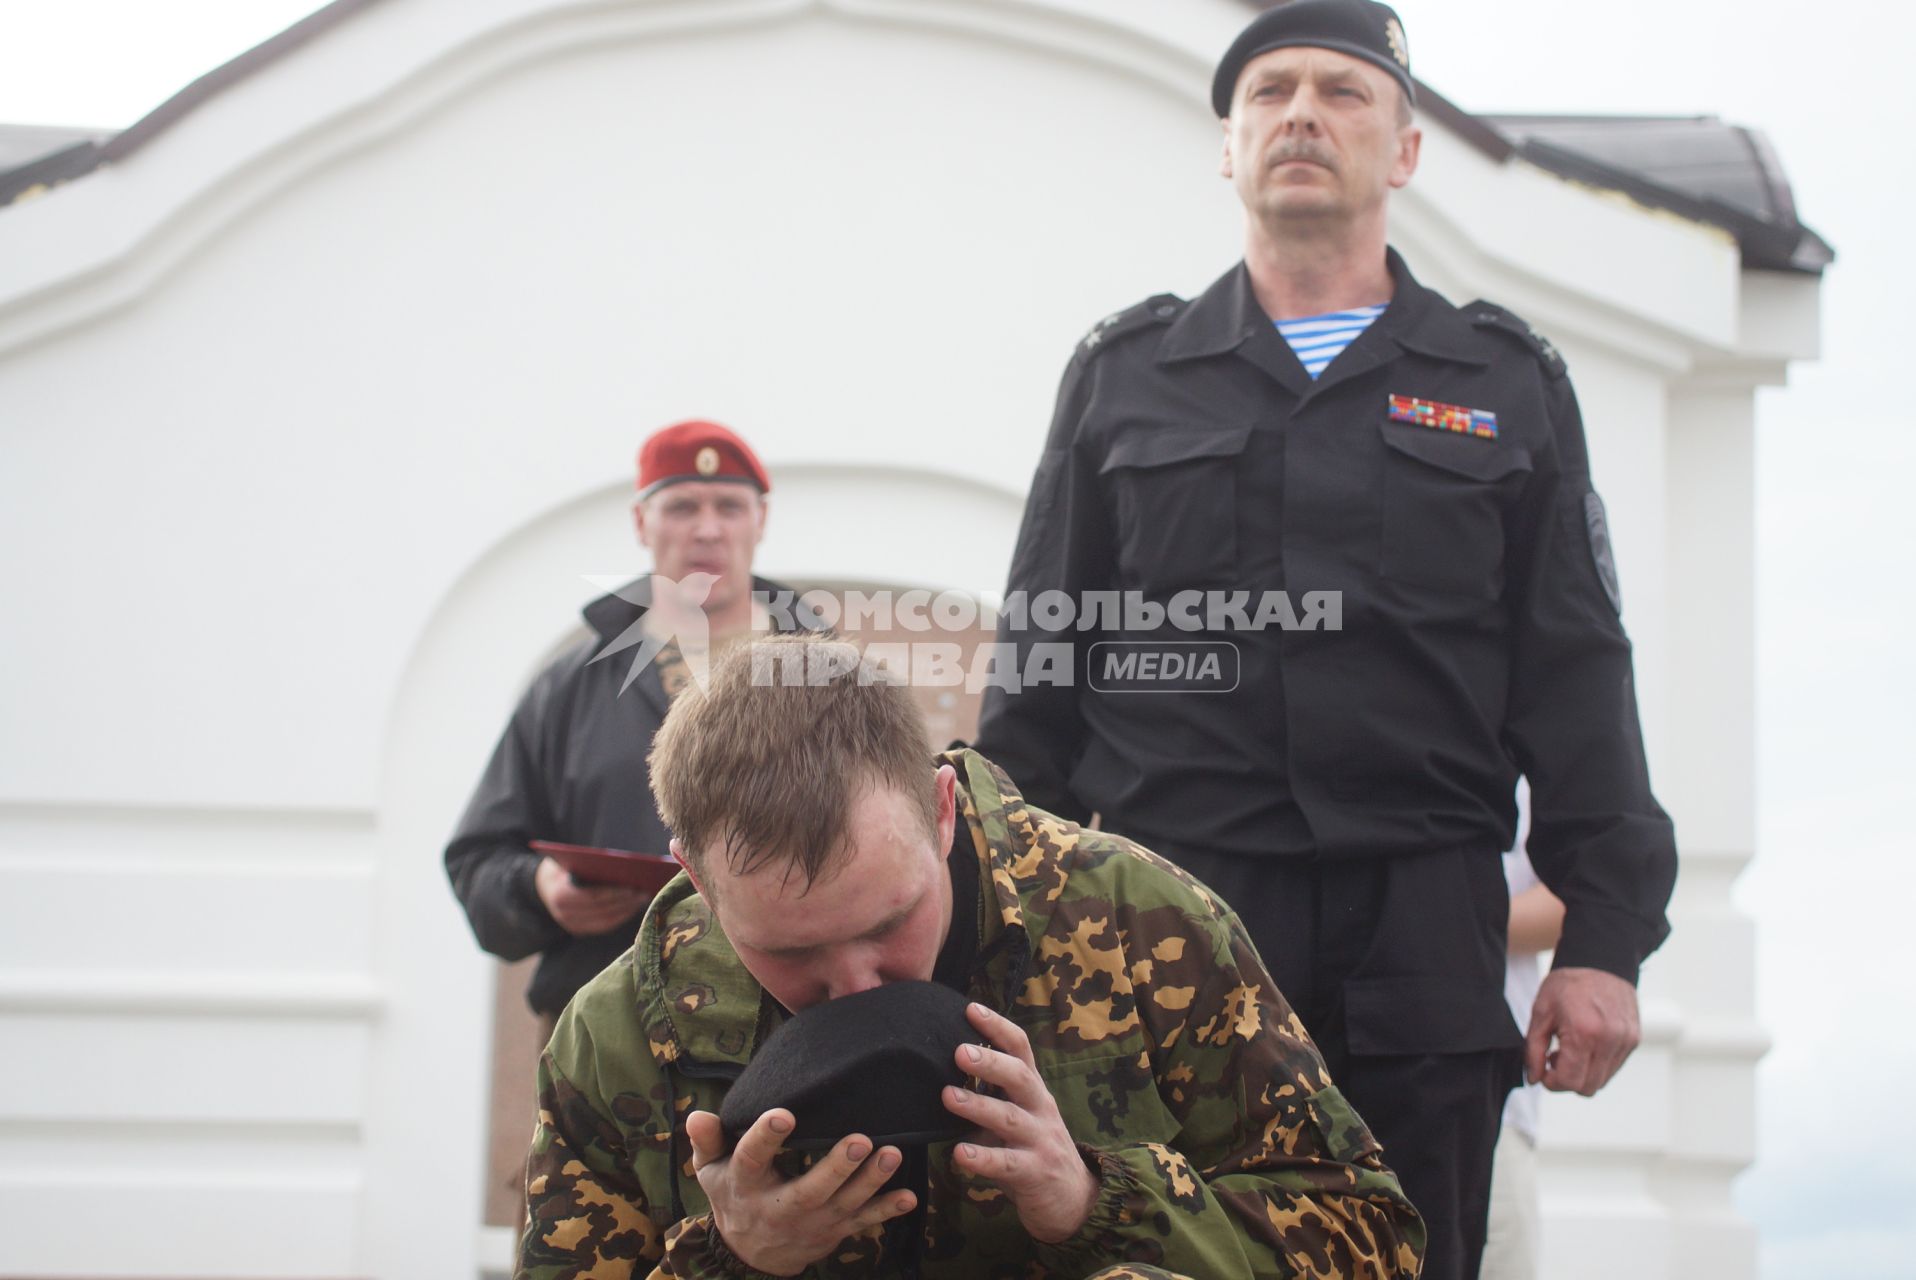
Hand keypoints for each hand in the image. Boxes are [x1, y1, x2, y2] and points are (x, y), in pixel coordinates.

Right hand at [533, 856, 648, 935]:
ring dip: (626, 911)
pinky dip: (620, 918)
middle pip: (601, 910)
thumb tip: (620, 862)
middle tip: (644, 893)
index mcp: (561, 894)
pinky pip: (603, 927)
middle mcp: (564, 914)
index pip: (592, 897)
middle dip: (625, 902)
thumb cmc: (562, 866)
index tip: (632, 887)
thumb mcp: (569, 859)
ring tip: (643, 900)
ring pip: (605, 921)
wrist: (543, 885)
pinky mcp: (579, 930)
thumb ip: (587, 862)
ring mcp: (571, 925)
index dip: (613, 894)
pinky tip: (633, 908)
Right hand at [684, 1108, 917, 1275]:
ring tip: (893, 1153)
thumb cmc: (734, 1195)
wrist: (751, 1254)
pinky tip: (910, 1197)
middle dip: (836, 1167)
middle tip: (860, 1139)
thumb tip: (699, 1115)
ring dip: (871, 1182)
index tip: (783, 1115)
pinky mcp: (835, 1231)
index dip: (765, 1138)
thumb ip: (707, 1141)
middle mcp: (781, 1208)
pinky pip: (863, 1223)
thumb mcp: (711, 1171)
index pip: (752, 1160)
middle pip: (810, 1190)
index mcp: (747, 1185)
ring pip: (844, 1205)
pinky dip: (887, 1211)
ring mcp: (812, 1223)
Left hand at [943, 1002, 1099, 1243]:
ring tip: (948, 1096)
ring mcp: (1040, 1140)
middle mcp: (1039, 1108)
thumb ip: (991, 1096)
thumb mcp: (1018, 1115)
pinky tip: (959, 1154)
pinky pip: (1007, 1164)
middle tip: (960, 1051)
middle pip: (1019, 1077)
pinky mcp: (1035, 1173)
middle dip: (990, 1062)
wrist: (1073, 1199)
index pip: (1021, 1049)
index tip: (971, 1009)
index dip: (998, 1027)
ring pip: (1009, 1118)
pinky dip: (983, 1158)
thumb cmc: (1033, 1148)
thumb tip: (944, 1071)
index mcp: (1033, 1090)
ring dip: (978, 1106)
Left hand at [1527, 966, 1640, 1095]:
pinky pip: (1613, 1067)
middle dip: (1567, 1081)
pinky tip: (1585, 1045)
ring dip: (1583, 1074)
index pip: (1570, 1081)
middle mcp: (1610, 1040)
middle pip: (1588, 1087)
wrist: (1600, 960)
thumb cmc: (1567, 983)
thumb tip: (1534, 1078)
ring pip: (1602, 1081)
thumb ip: (1533, 1049)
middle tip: (1554, 1059)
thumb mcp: (1540, 1012)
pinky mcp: (1634, 1040)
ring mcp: (1626, 1041)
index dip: (1552, 1083)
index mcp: (1584, 1032)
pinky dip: (1597, 1065)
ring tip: (1569, 1050)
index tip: (1543, 1072)